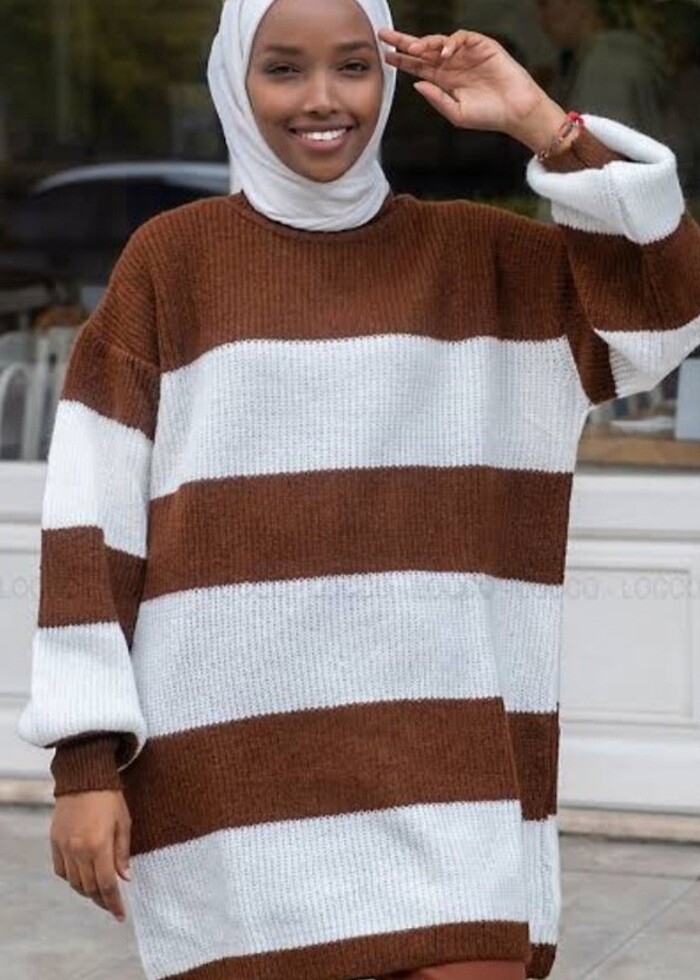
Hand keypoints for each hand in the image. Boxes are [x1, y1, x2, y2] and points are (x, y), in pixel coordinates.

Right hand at [50, 789, 131, 922]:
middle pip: (89, 888)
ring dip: (87, 892)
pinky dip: (72, 879)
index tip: (120, 915)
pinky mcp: (55, 842)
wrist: (84, 777)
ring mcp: (64, 847)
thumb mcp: (124, 823)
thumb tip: (125, 878)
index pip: (106, 885)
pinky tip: (82, 877)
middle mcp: (79, 850)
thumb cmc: (110, 798)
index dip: (114, 903)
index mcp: (99, 846)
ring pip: (74, 883)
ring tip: (99, 892)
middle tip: (112, 904)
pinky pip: (61, 871)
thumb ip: (123, 853)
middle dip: (102, 900)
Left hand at [378, 27, 568, 150]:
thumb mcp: (456, 113)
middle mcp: (452, 64)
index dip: (401, 61)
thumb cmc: (488, 117)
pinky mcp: (482, 46)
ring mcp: (467, 54)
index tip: (385, 56)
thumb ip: (436, 99)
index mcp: (444, 80)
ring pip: (440, 41)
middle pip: (423, 50)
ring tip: (413, 48)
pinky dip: (452, 42)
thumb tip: (416, 84)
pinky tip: (444, 53)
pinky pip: (462, 38)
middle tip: (384, 35)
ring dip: (425, 43)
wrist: (515, 112)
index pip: (418, 67)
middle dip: (404, 42)